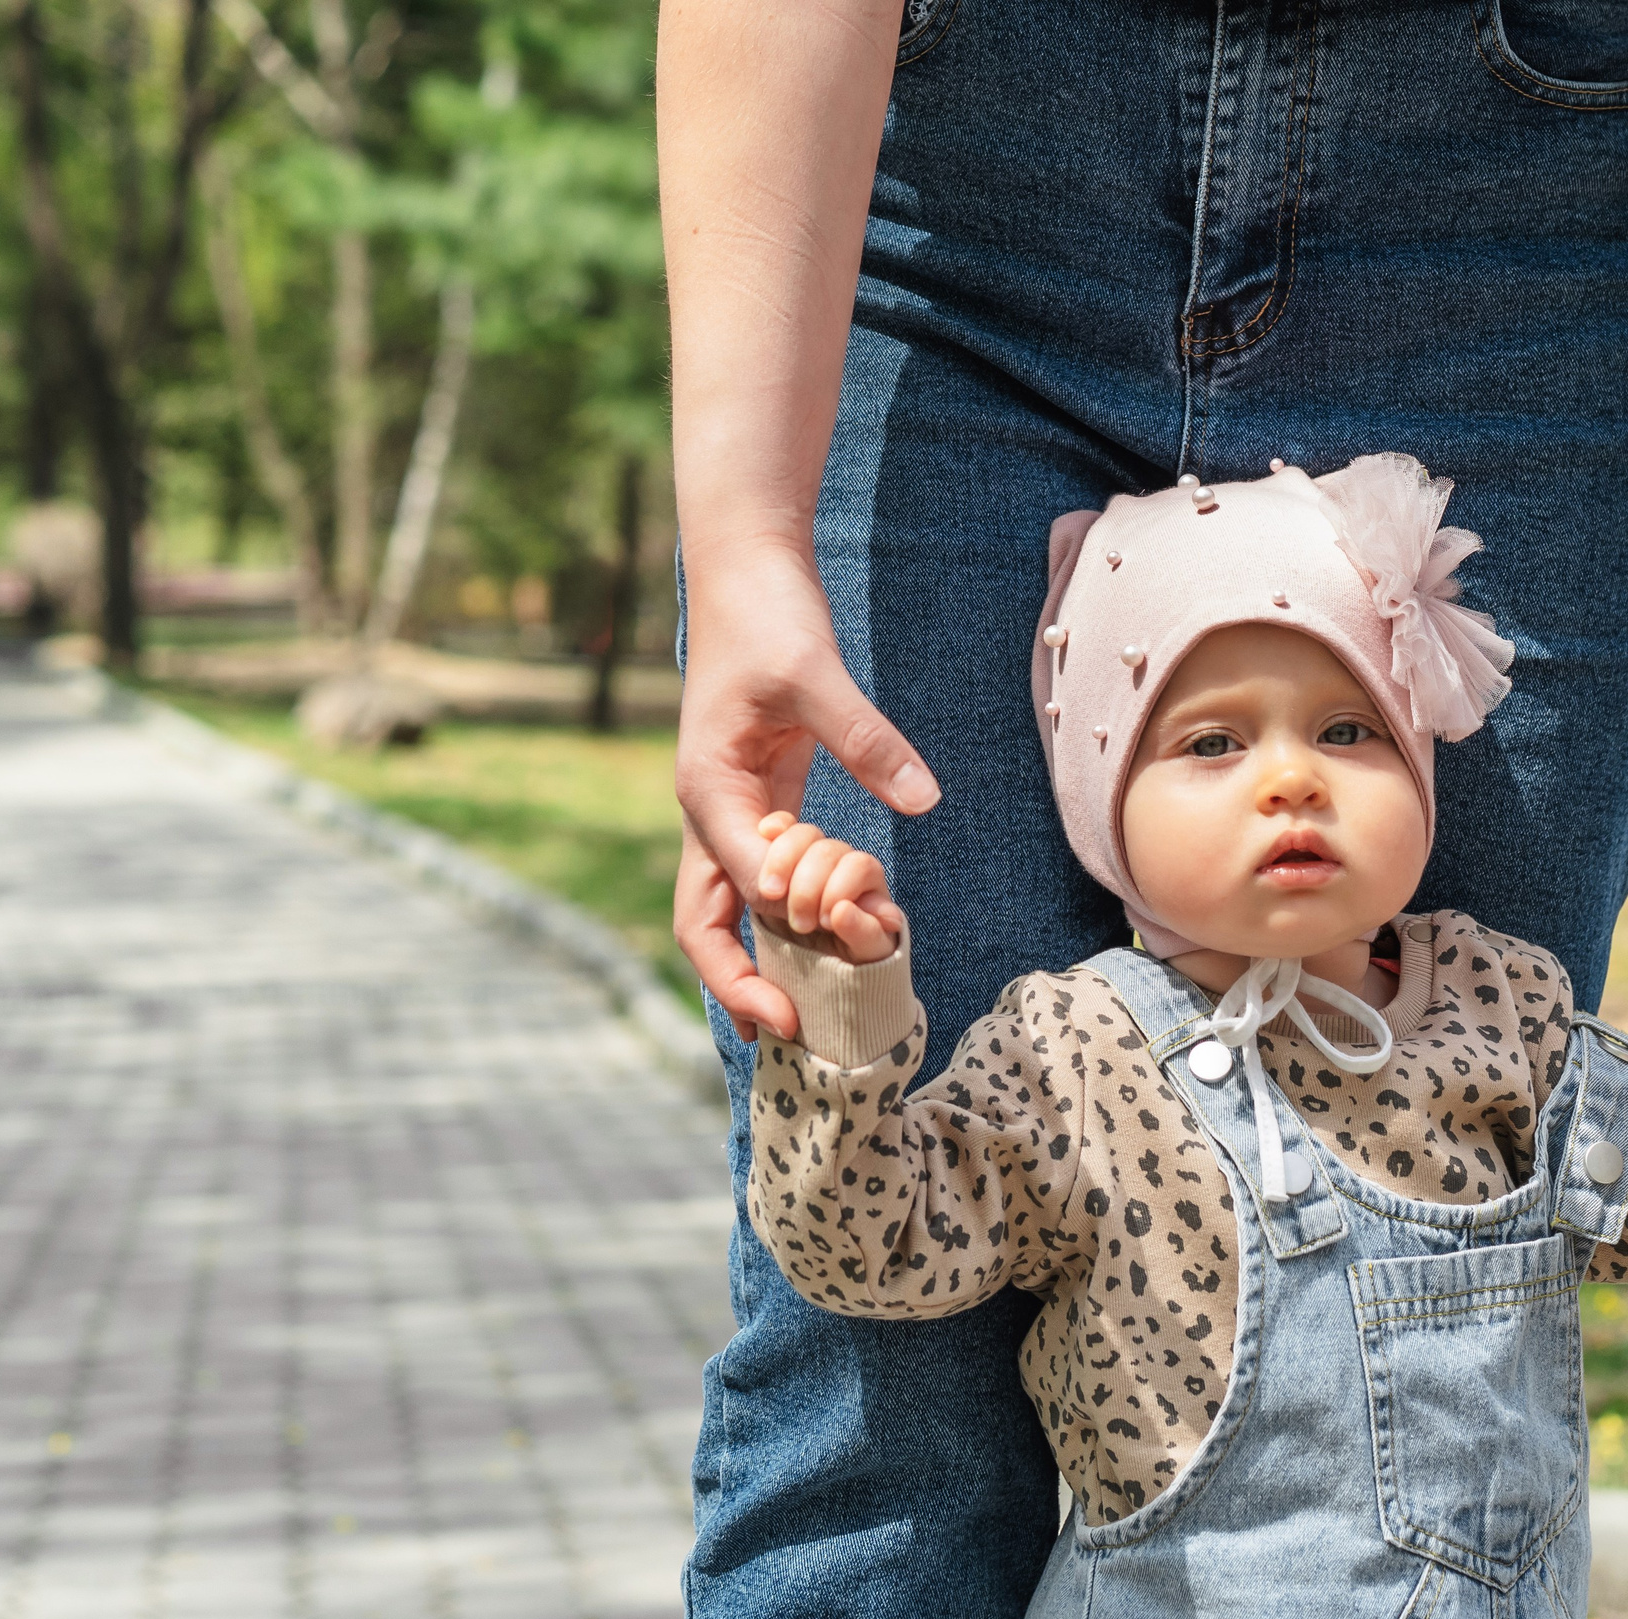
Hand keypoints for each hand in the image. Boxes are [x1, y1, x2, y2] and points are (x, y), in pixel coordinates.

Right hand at [671, 544, 936, 1031]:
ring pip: (730, 910)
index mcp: (708, 791)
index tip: (832, 957)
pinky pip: (765, 880)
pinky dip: (790, 920)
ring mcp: (732, 814)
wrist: (747, 573)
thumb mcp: (817, 674)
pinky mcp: (761, 804)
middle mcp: (710, 814)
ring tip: (804, 1017)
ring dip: (760, 962)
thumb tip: (924, 798)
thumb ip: (867, 739)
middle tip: (788, 1035)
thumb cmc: (770, 617)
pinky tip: (829, 948)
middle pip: (703, 922)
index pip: (741, 884)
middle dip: (738, 982)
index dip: (783, 928)